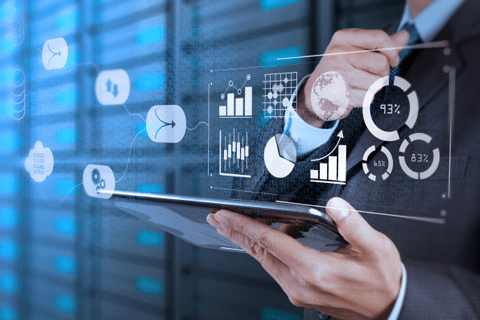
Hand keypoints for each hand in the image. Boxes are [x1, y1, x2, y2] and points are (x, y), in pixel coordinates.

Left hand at [207, 197, 402, 319]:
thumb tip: (334, 205)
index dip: (243, 225)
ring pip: (264, 260)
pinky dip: (266, 250)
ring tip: (233, 225)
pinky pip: (275, 267)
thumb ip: (352, 223)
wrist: (389, 308)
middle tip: (217, 218)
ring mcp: (298, 290)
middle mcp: (300, 283)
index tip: (225, 215)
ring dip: (247, 241)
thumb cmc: (381, 281)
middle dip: (235, 232)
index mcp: (315, 270)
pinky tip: (267, 238)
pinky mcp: (300, 293)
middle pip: (258, 252)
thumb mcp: (376, 248)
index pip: (269, 241)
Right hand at [299, 29, 409, 126]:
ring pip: (376, 82)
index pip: (379, 37)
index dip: (392, 51)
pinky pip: (368, 97)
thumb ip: (380, 45)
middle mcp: (338, 54)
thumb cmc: (337, 72)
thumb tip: (404, 37)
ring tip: (358, 86)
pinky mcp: (340, 94)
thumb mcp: (355, 51)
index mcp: (343, 38)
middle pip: (381, 63)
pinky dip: (365, 99)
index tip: (393, 60)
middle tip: (369, 76)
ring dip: (373, 88)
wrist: (314, 94)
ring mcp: (338, 75)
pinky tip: (352, 95)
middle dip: (382, 73)